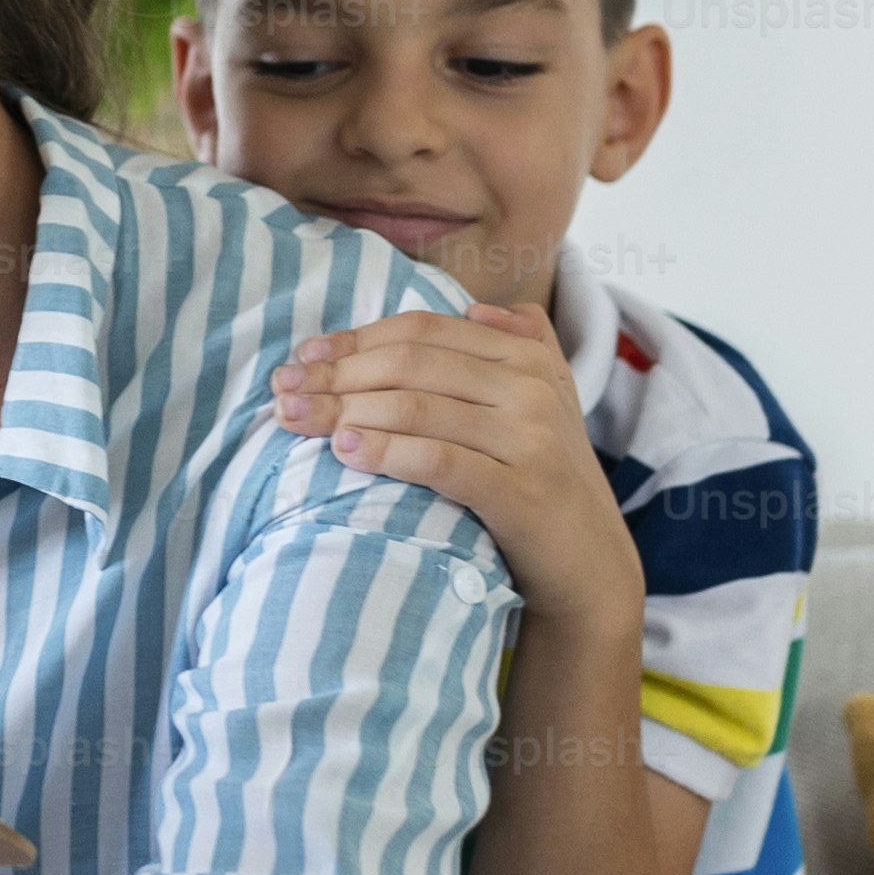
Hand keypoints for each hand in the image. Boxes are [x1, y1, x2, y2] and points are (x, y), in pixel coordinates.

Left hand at [273, 304, 644, 634]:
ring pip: (417, 407)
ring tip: (295, 419)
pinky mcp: (521, 492)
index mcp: (528, 357)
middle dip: (336, 375)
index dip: (356, 339)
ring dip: (344, 410)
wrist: (590, 566)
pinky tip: (344, 452)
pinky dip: (385, 451)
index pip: (424, 332)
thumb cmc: (544, 483)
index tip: (304, 356)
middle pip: (411, 365)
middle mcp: (532, 389)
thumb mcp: (544, 405)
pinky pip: (439, 460)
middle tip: (283, 391)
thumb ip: (520, 347)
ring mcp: (530, 439)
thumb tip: (474, 307)